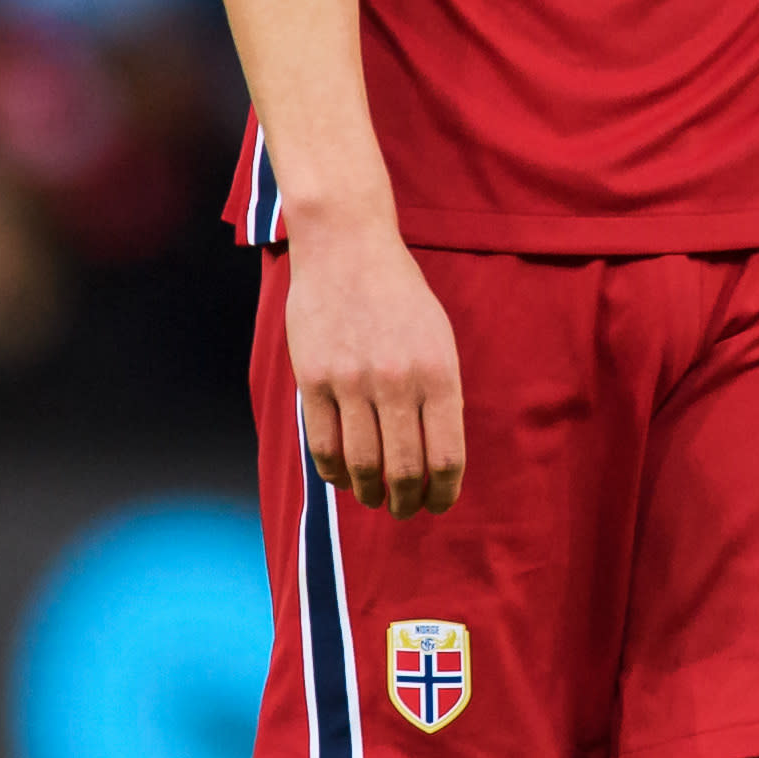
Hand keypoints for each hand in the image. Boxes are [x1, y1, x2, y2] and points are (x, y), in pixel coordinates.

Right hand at [287, 225, 466, 512]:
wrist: (347, 248)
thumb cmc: (400, 296)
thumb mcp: (439, 340)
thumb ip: (440, 395)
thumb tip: (437, 458)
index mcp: (438, 373)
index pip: (446, 457)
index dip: (443, 493)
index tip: (438, 503)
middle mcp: (396, 381)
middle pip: (404, 471)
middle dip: (406, 502)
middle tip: (404, 509)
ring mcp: (351, 381)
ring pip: (361, 465)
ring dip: (369, 493)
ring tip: (373, 498)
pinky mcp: (313, 379)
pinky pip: (323, 445)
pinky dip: (335, 472)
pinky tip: (342, 478)